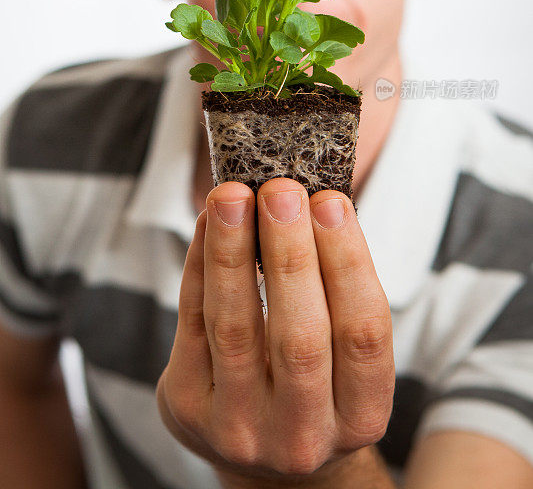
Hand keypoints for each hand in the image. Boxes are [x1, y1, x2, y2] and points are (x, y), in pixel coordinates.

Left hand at [157, 177, 394, 482]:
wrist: (261, 445)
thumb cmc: (314, 379)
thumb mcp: (342, 355)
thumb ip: (335, 291)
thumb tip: (307, 200)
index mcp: (361, 417)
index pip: (363, 336)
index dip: (347, 263)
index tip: (330, 202)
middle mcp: (303, 436)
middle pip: (300, 338)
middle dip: (289, 254)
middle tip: (280, 190)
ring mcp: (239, 428)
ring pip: (235, 328)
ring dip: (232, 252)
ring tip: (232, 195)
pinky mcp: (187, 406)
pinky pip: (192, 322)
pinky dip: (200, 263)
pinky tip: (209, 222)